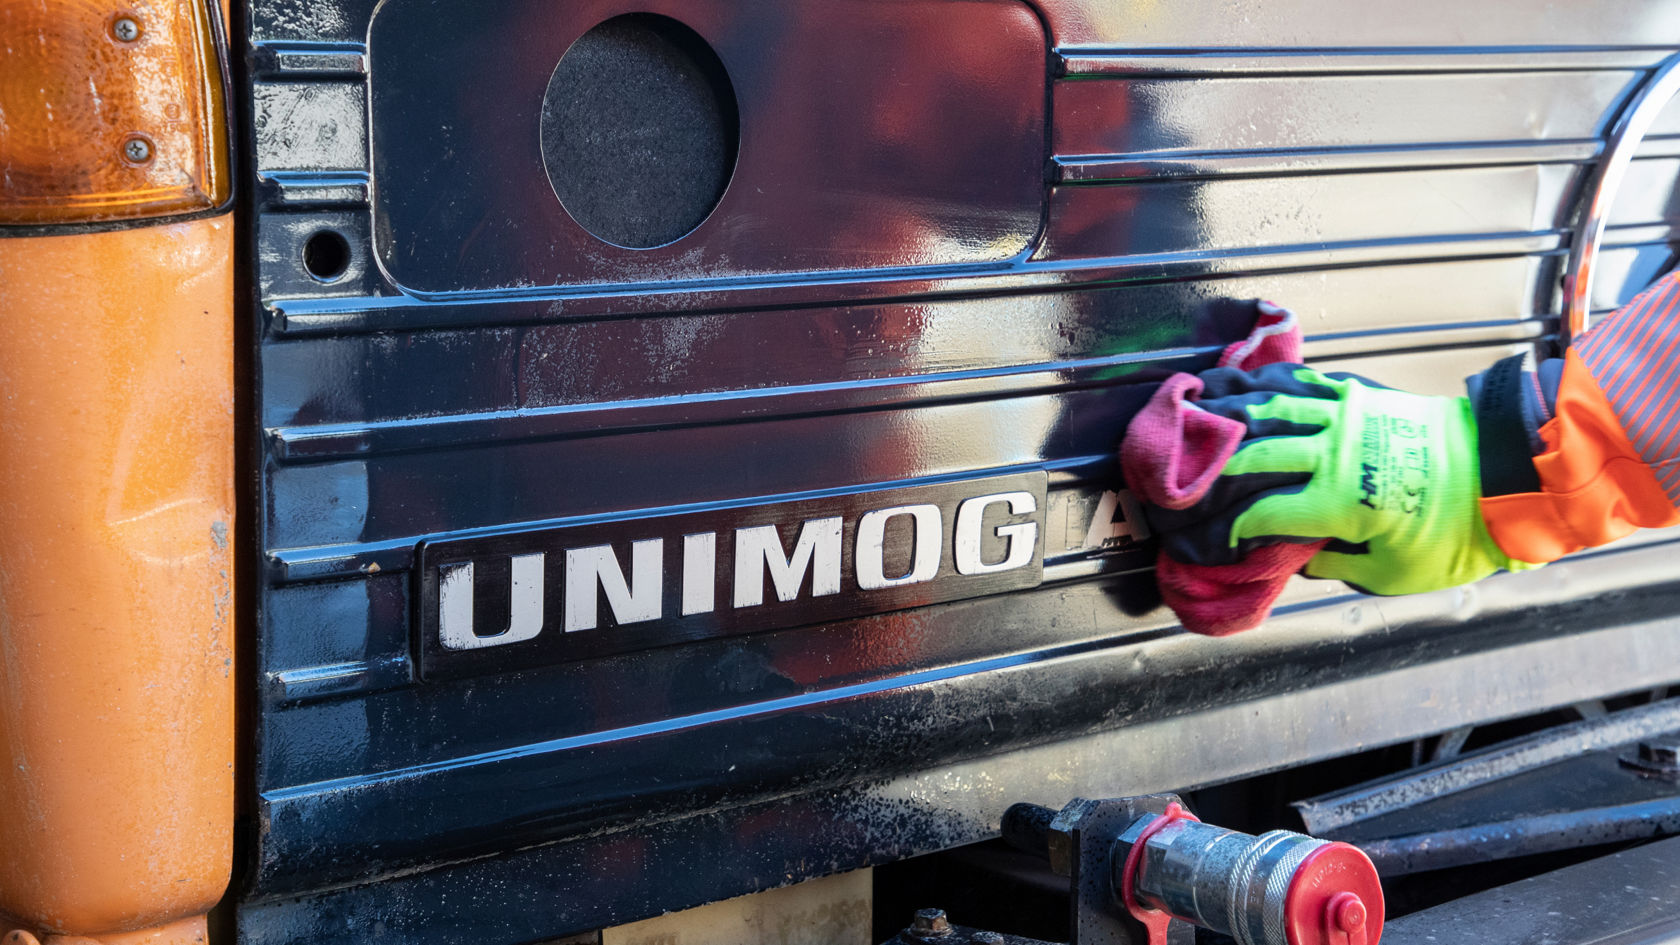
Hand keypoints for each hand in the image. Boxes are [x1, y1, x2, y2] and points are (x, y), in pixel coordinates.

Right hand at [1150, 363, 1538, 595]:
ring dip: (1231, 410)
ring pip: (1275, 407)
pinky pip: (1309, 383)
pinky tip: (1252, 384)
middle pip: (1254, 452)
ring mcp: (1348, 418)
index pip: (1261, 513)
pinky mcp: (1365, 396)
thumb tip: (1301, 557)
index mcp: (1338, 501)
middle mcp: (1334, 453)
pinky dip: (1274, 382)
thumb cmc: (1455, 536)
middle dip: (1210, 463)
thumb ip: (1336, 563)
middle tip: (1178, 471)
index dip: (1228, 527)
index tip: (1210, 536)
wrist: (1509, 479)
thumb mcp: (1393, 572)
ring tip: (1196, 411)